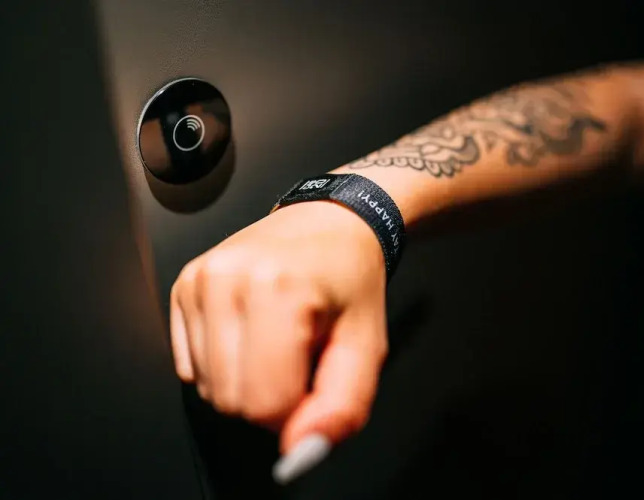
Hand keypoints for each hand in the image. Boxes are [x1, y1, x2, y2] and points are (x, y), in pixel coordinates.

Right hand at [169, 201, 387, 482]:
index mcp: (280, 291)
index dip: (297, 411)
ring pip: (207, 387)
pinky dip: (221, 363)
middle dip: (269, 398)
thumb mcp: (366, 346)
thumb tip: (300, 449)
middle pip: (231, 400)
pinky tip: (250, 331)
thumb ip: (342, 406)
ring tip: (276, 338)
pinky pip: (189, 364)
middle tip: (298, 357)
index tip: (315, 380)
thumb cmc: (350, 280)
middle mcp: (229, 280)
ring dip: (245, 380)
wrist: (330, 221)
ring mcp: (200, 280)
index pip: (266, 405)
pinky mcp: (183, 284)